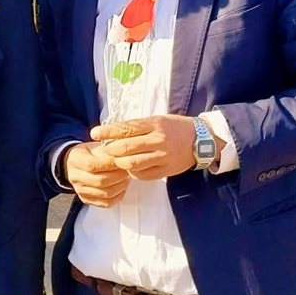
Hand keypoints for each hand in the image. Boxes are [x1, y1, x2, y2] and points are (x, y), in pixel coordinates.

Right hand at [62, 140, 129, 206]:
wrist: (73, 164)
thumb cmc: (87, 154)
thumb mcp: (94, 146)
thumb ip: (107, 151)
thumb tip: (123, 157)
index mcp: (75, 160)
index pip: (93, 166)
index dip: (110, 164)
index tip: (122, 160)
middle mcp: (75, 177)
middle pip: (100, 181)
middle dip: (119, 176)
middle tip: (127, 170)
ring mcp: (80, 190)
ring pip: (105, 193)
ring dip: (120, 186)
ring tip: (126, 178)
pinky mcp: (86, 199)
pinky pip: (105, 203)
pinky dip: (117, 197)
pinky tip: (121, 188)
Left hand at [91, 115, 205, 180]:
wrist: (200, 141)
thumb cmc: (175, 128)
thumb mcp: (157, 120)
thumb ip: (137, 126)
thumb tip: (113, 132)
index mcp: (155, 124)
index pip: (126, 128)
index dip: (107, 132)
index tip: (94, 133)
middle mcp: (158, 140)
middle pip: (125, 148)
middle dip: (110, 150)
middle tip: (105, 150)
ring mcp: (162, 157)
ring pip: (131, 163)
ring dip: (119, 163)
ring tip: (117, 160)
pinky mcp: (165, 171)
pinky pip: (142, 174)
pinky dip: (132, 172)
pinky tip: (131, 167)